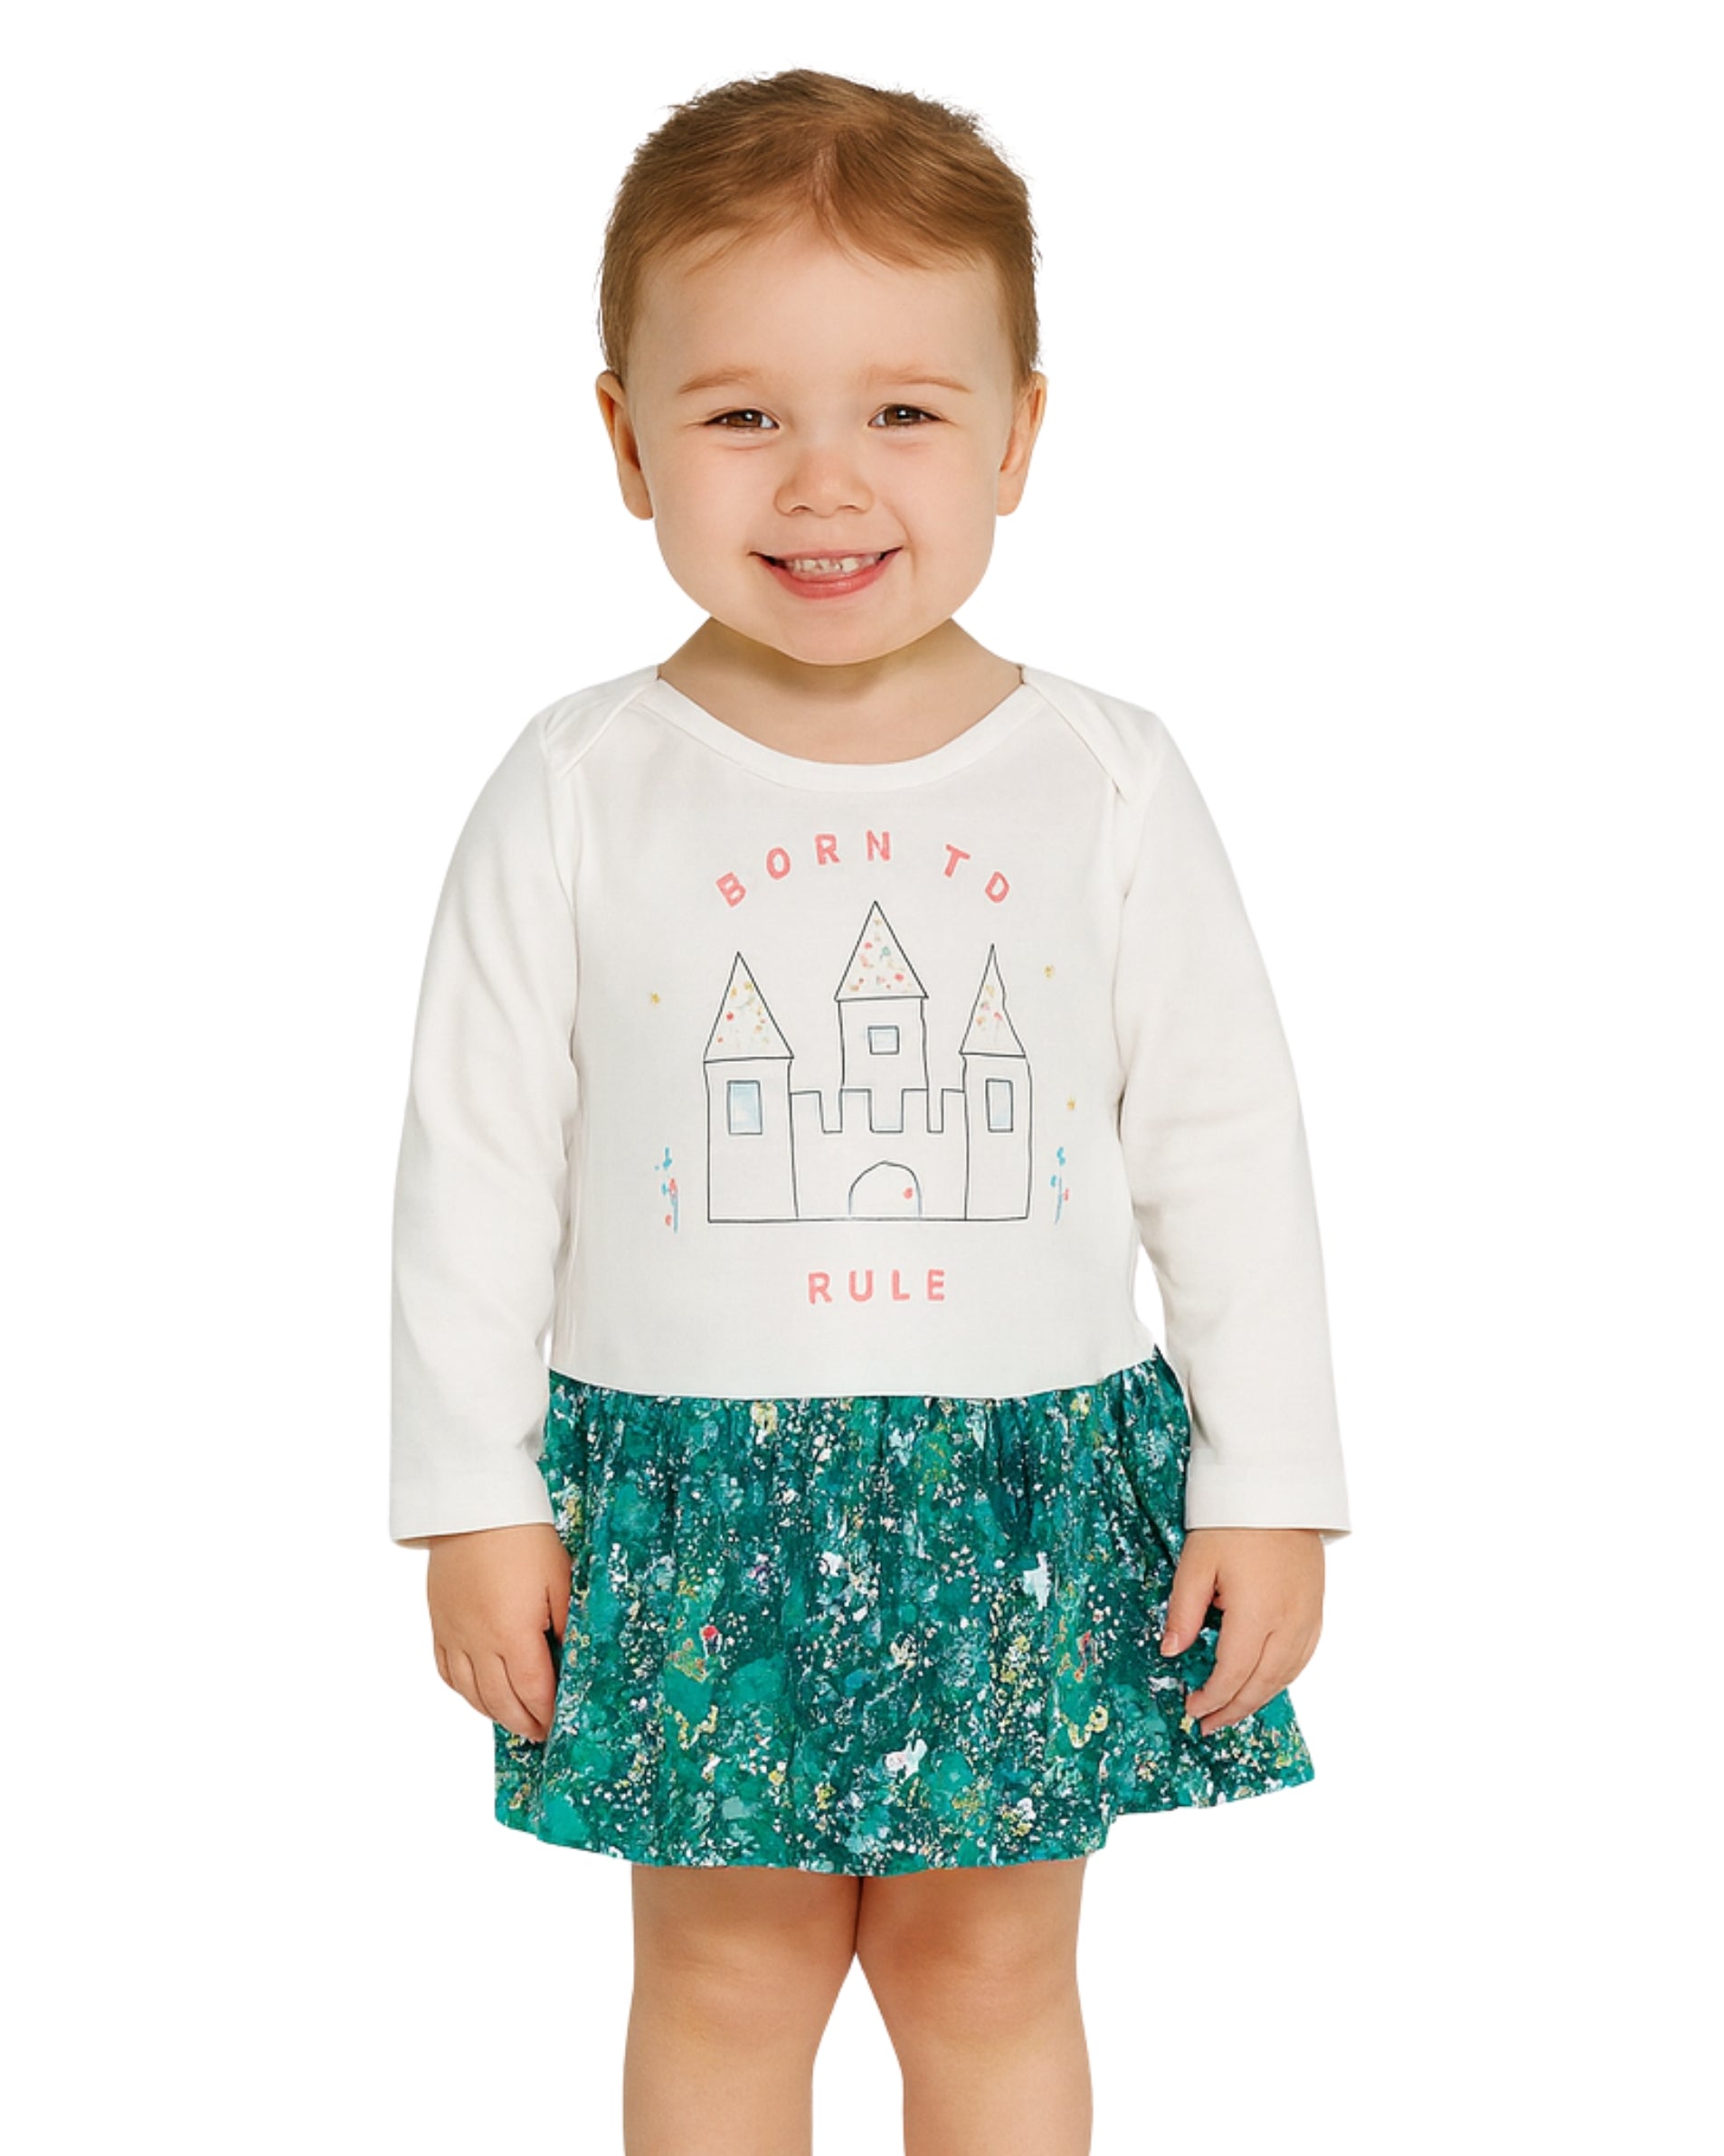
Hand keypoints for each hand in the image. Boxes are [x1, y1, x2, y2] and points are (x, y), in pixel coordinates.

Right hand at [424, 1523, 571, 1742]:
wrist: (474, 1505)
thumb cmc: (523, 1536)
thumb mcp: (560, 1578)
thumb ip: (566, 1624)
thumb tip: (572, 1658)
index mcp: (512, 1632)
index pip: (532, 1690)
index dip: (546, 1713)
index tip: (558, 1726)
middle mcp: (478, 1641)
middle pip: (499, 1700)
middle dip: (523, 1722)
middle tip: (539, 1734)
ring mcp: (454, 1634)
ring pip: (470, 1693)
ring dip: (493, 1713)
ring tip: (514, 1719)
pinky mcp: (439, 1622)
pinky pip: (446, 1671)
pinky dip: (464, 1691)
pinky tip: (478, 1693)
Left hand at [1158, 1527, 1323, 1736]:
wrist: (1278, 1488)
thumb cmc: (1233, 1521)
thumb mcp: (1196, 1562)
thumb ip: (1183, 1612)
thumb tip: (1171, 1652)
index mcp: (1257, 1613)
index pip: (1233, 1673)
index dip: (1212, 1698)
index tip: (1191, 1708)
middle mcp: (1289, 1622)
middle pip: (1262, 1683)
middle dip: (1234, 1709)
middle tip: (1209, 1725)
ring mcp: (1308, 1617)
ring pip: (1286, 1675)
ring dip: (1258, 1698)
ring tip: (1233, 1710)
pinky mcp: (1316, 1608)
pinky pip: (1302, 1657)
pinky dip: (1281, 1677)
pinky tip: (1264, 1682)